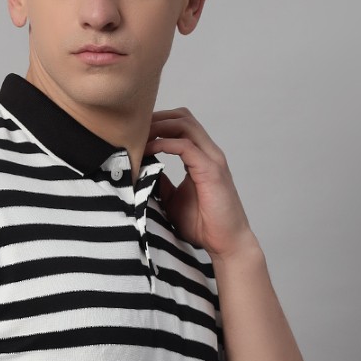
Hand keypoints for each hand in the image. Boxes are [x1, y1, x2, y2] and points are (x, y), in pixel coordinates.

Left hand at [146, 107, 256, 260]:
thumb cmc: (203, 225)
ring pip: (185, 124)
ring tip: (139, 137)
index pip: (181, 125)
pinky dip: (164, 144)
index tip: (135, 133)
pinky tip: (148, 151)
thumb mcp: (172, 200)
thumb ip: (161, 182)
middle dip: (156, 118)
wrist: (226, 243)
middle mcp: (209, 153)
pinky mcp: (211, 170)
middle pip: (183, 117)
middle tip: (134, 130)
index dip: (158, 123)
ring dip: (159, 126)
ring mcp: (212, 159)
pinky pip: (185, 146)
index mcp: (202, 158)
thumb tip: (141, 171)